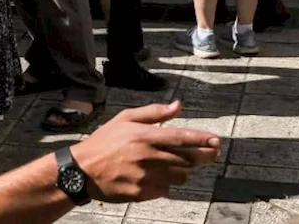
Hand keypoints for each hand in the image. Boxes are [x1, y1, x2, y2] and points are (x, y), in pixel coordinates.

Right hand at [71, 101, 220, 203]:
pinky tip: (152, 176)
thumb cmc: (104, 141)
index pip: (180, 137)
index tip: (217, 140)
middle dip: (203, 156)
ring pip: (180, 176)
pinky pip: (165, 190)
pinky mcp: (142, 193)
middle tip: (212, 153)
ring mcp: (145, 177)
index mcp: (144, 135)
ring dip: (181, 170)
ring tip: (170, 163)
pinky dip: (165, 183)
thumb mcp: (125, 119)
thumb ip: (154, 113)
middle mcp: (147, 156)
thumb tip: (178, 105)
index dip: (202, 139)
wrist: (82, 170)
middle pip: (187, 159)